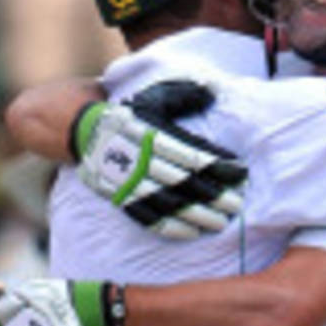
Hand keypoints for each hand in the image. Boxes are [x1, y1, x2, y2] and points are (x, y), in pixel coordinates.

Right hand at [73, 79, 245, 239]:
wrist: (85, 131)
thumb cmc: (129, 114)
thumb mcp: (154, 98)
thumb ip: (183, 96)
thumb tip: (211, 93)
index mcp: (151, 134)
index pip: (192, 154)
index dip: (219, 166)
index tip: (240, 172)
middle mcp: (140, 160)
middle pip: (184, 182)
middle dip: (214, 195)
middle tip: (237, 204)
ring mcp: (129, 182)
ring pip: (169, 204)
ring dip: (197, 215)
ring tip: (221, 222)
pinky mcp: (121, 198)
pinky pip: (148, 218)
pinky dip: (171, 227)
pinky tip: (192, 232)